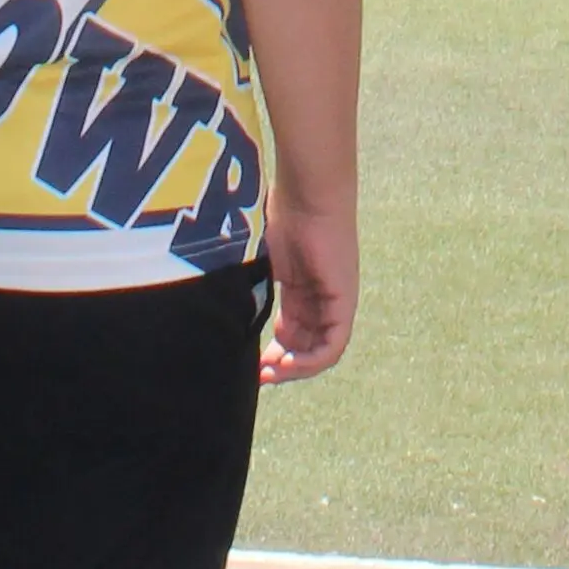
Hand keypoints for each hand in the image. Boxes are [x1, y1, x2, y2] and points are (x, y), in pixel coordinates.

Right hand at [259, 181, 357, 384]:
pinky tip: (288, 364)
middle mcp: (324, 299)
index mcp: (306, 290)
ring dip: (297, 369)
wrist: (308, 191)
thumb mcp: (267, 258)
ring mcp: (337, 300)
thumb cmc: (284, 211)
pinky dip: (312, 361)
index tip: (253, 365)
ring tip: (271, 374)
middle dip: (283, 367)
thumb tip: (225, 300)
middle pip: (307, 347)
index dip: (276, 353)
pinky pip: (334, 344)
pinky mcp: (343, 300)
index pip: (295, 334)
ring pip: (322, 352)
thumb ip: (258, 282)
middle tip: (259, 377)